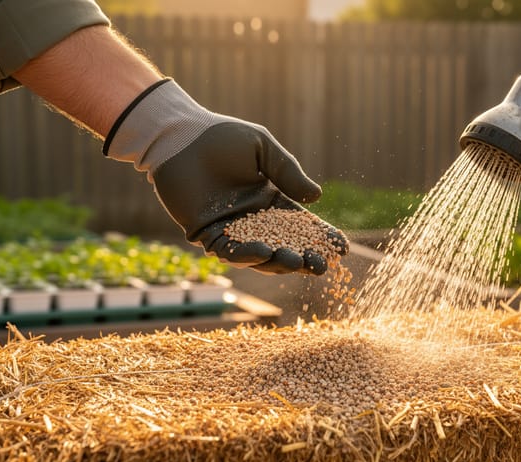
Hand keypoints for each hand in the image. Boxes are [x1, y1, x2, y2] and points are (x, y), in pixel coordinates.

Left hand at [104, 79, 347, 274]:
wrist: (180, 136)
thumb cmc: (221, 136)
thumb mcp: (263, 149)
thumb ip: (288, 172)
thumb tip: (316, 198)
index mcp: (271, 200)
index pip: (302, 225)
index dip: (321, 237)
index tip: (341, 248)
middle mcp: (253, 219)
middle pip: (285, 246)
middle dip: (304, 257)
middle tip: (320, 266)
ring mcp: (231, 229)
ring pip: (259, 255)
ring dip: (278, 261)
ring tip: (295, 260)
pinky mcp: (207, 234)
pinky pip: (230, 251)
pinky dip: (247, 254)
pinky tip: (264, 251)